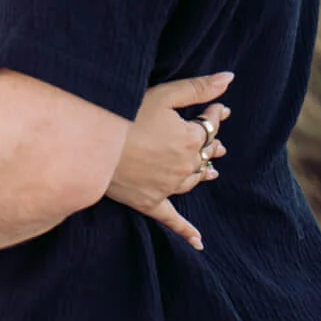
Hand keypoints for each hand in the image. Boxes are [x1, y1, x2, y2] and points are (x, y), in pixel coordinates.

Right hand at [106, 72, 232, 249]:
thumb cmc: (124, 113)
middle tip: (216, 141)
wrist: (92, 144)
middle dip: (211, 145)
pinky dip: (186, 231)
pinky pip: (172, 218)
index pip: (210, 126)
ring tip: (212, 171)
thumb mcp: (164, 94)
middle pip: (204, 155)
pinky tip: (199, 242)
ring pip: (193, 181)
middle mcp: (184, 166)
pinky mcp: (150, 202)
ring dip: (204, 175)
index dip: (215, 114)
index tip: (217, 108)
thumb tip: (229, 78)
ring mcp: (168, 186)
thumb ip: (198, 88)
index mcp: (190, 139)